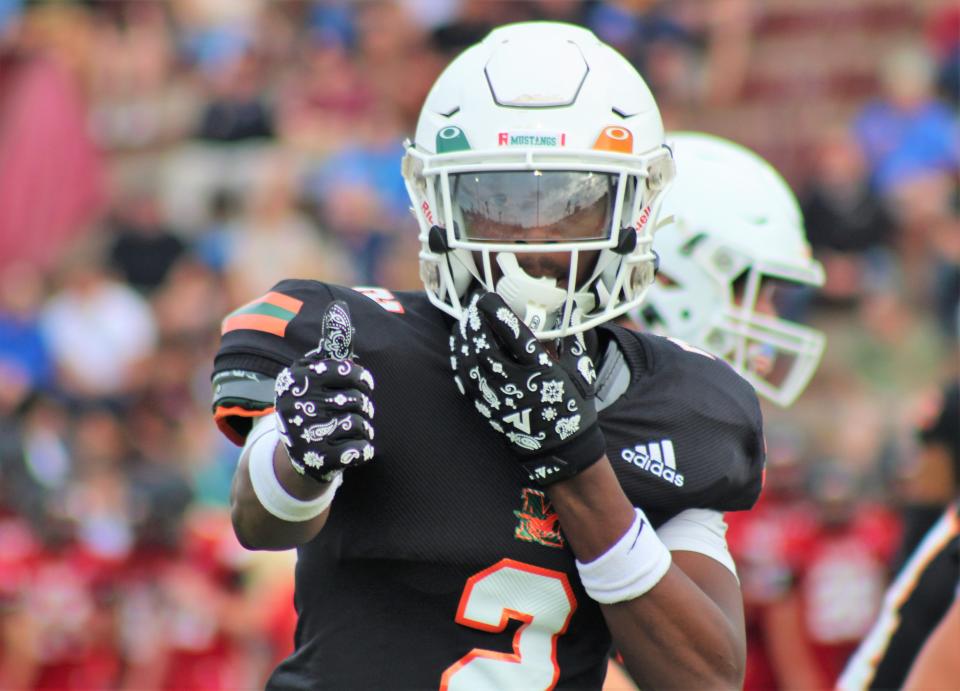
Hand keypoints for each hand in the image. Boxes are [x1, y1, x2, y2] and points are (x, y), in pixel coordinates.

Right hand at [274, 301, 374, 481]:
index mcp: (297, 379)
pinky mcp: (318, 460)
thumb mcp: (313, 376)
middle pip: (357, 399)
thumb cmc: (313, 406)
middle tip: (356, 410)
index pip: (346, 370)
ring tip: (351, 429)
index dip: (361, 378)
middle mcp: (296, 405)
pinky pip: (361, 449)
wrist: (296, 457)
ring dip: (364, 427)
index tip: (362, 383)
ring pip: (361, 423)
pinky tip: (352, 448)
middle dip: (363, 406)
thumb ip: (329, 349)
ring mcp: (305, 434)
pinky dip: (363, 449)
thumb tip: (340, 309)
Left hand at [450, 293, 604, 484]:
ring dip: (463, 339)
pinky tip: (459, 349)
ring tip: (463, 323)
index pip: (513, 333)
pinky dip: (459, 362)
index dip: (496, 312)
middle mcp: (516, 381)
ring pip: (471, 362)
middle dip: (475, 322)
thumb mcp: (580, 374)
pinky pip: (466, 382)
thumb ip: (571, 344)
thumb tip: (568, 318)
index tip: (487, 297)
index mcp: (541, 369)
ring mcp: (499, 397)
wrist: (561, 452)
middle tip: (472, 307)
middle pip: (485, 345)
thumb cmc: (572, 410)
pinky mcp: (488, 409)